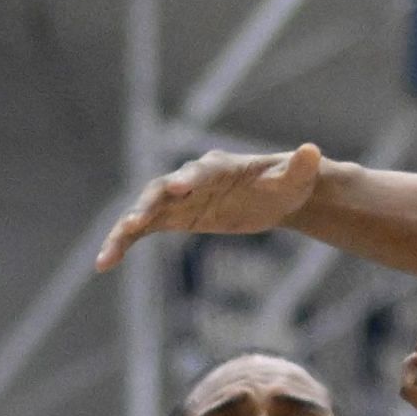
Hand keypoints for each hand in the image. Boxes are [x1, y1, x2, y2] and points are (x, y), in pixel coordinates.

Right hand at [96, 145, 323, 269]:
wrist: (275, 195)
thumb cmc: (287, 183)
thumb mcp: (297, 178)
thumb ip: (300, 167)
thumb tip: (313, 152)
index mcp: (220, 167)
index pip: (200, 171)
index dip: (188, 178)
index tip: (177, 188)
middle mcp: (191, 179)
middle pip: (162, 190)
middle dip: (148, 205)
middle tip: (135, 222)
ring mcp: (178, 198)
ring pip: (144, 211)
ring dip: (125, 230)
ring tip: (107, 255)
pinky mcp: (173, 217)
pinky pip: (142, 230)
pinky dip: (123, 242)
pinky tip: (104, 263)